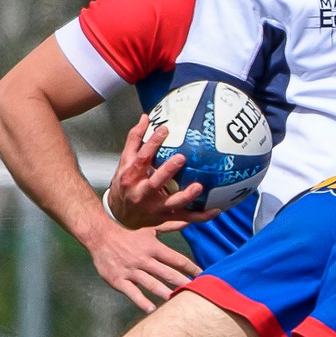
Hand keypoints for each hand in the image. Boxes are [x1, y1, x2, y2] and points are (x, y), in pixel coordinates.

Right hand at [82, 218, 200, 312]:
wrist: (101, 237)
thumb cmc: (128, 235)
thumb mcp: (150, 229)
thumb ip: (170, 227)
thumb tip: (188, 220)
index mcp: (153, 247)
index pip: (176, 259)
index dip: (190, 267)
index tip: (202, 276)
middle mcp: (144, 259)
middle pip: (166, 273)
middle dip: (181, 282)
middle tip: (195, 292)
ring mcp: (131, 270)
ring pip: (150, 283)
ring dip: (164, 292)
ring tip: (176, 301)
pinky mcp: (119, 280)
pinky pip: (132, 292)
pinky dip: (141, 301)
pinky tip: (151, 309)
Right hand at [105, 114, 218, 230]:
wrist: (119, 216)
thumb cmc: (124, 185)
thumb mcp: (124, 162)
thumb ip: (135, 140)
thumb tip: (145, 118)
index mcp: (131, 177)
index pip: (142, 158)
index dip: (152, 143)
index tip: (165, 129)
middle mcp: (142, 193)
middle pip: (155, 182)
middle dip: (167, 171)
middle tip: (182, 157)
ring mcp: (155, 208)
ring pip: (172, 203)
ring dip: (186, 196)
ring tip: (199, 186)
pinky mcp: (165, 217)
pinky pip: (185, 218)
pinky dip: (201, 216)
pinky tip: (216, 209)